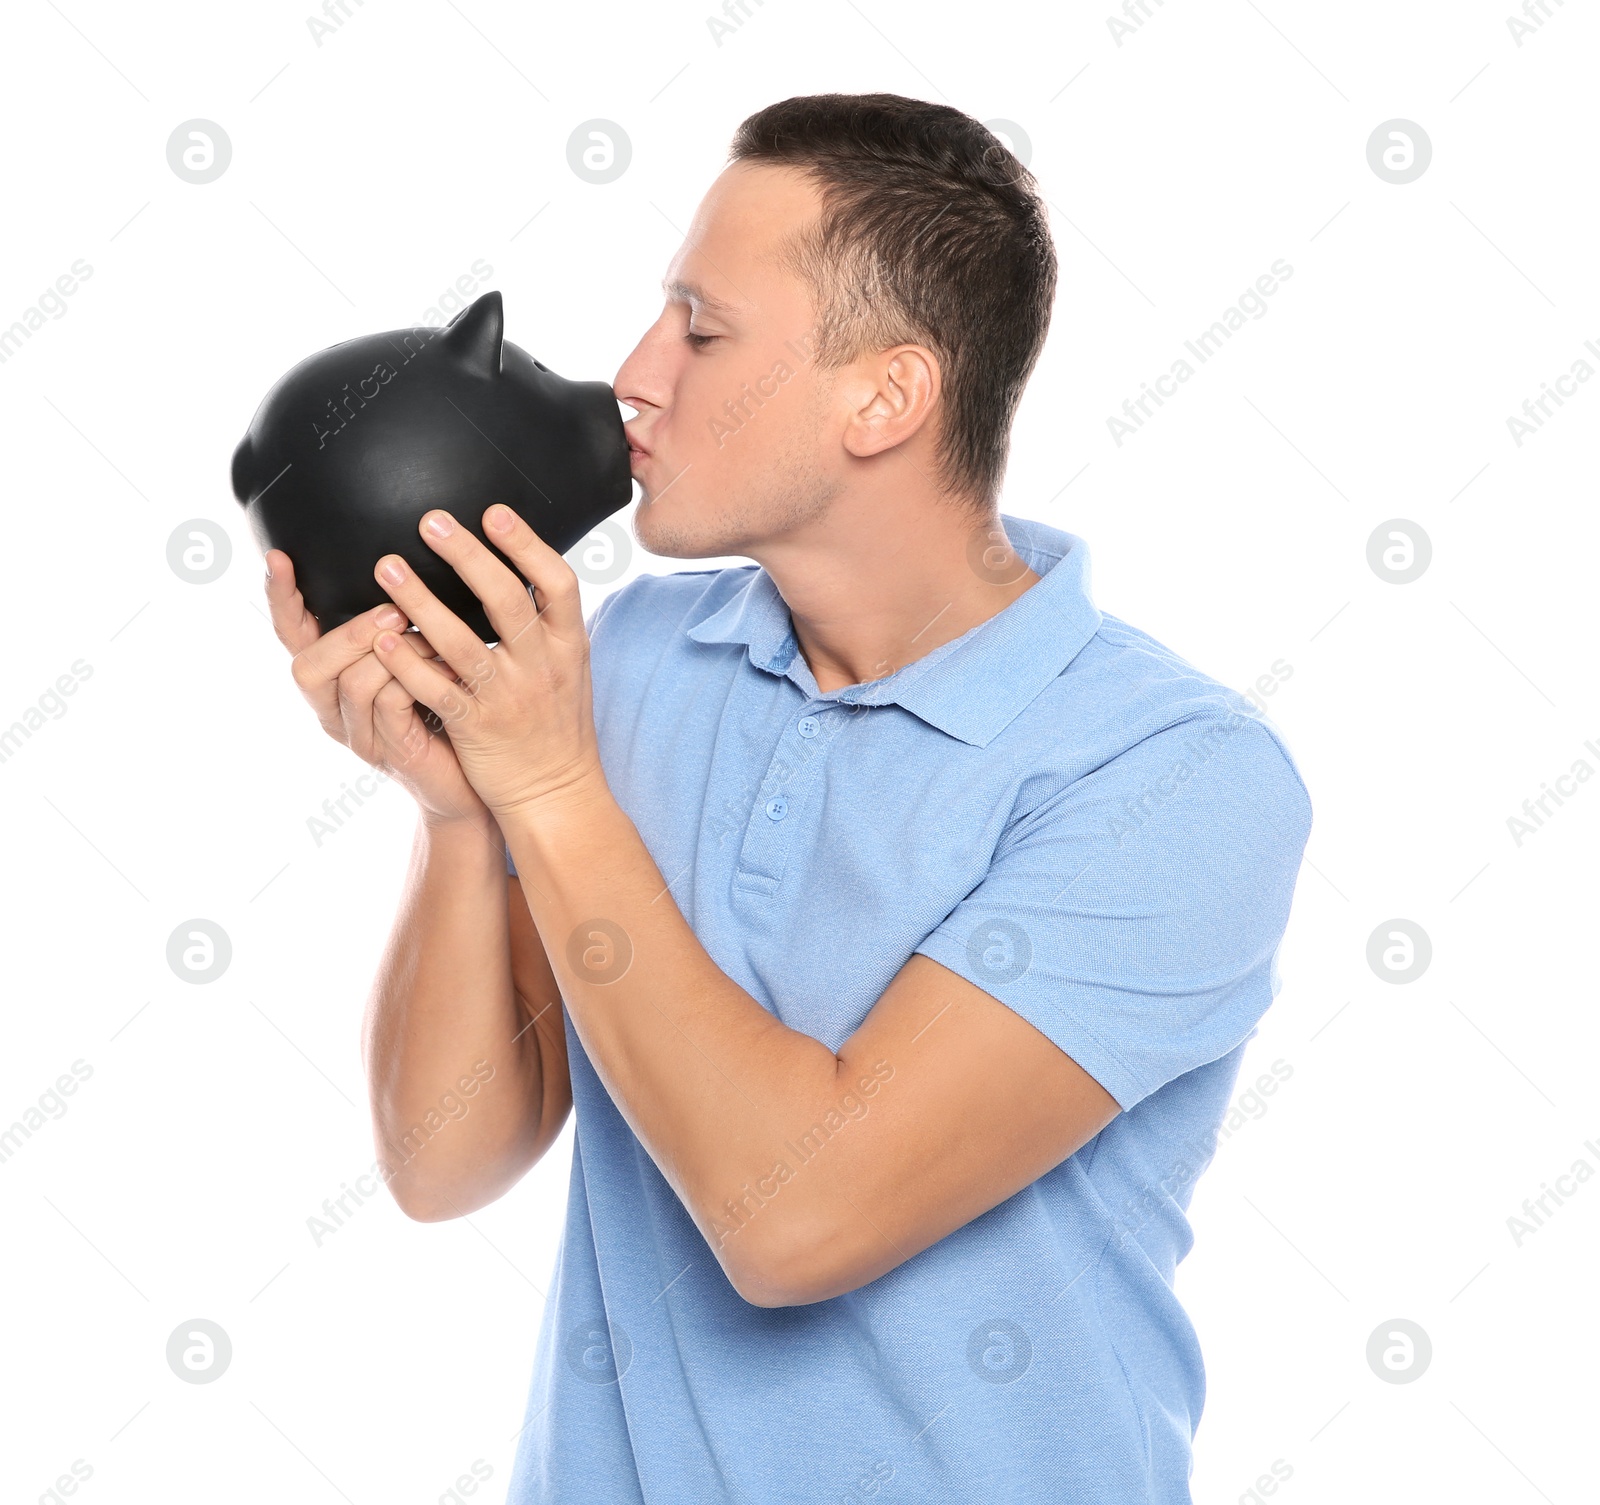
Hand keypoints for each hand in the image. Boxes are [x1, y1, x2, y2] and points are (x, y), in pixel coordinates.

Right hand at [264, 547, 493, 829]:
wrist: (473, 777)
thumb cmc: (445, 706)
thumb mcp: (416, 657)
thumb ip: (396, 624)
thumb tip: (401, 566)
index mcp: (332, 681)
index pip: (291, 637)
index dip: (281, 599)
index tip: (280, 555)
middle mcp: (334, 711)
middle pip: (308, 667)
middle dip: (351, 633)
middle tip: (394, 610)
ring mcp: (361, 736)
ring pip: (353, 685)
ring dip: (395, 653)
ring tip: (434, 637)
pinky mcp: (394, 751)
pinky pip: (390, 704)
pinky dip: (417, 676)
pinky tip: (449, 666)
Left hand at [366, 504, 607, 822]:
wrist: (555, 793)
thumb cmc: (556, 726)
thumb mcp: (569, 669)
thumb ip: (547, 625)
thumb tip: (525, 569)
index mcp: (570, 646)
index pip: (559, 584)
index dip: (527, 545)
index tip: (493, 512)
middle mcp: (542, 667)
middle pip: (507, 600)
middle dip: (468, 556)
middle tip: (431, 522)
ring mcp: (508, 697)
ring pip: (462, 642)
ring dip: (421, 601)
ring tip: (387, 568)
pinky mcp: (477, 727)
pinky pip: (436, 689)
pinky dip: (407, 662)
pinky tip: (381, 637)